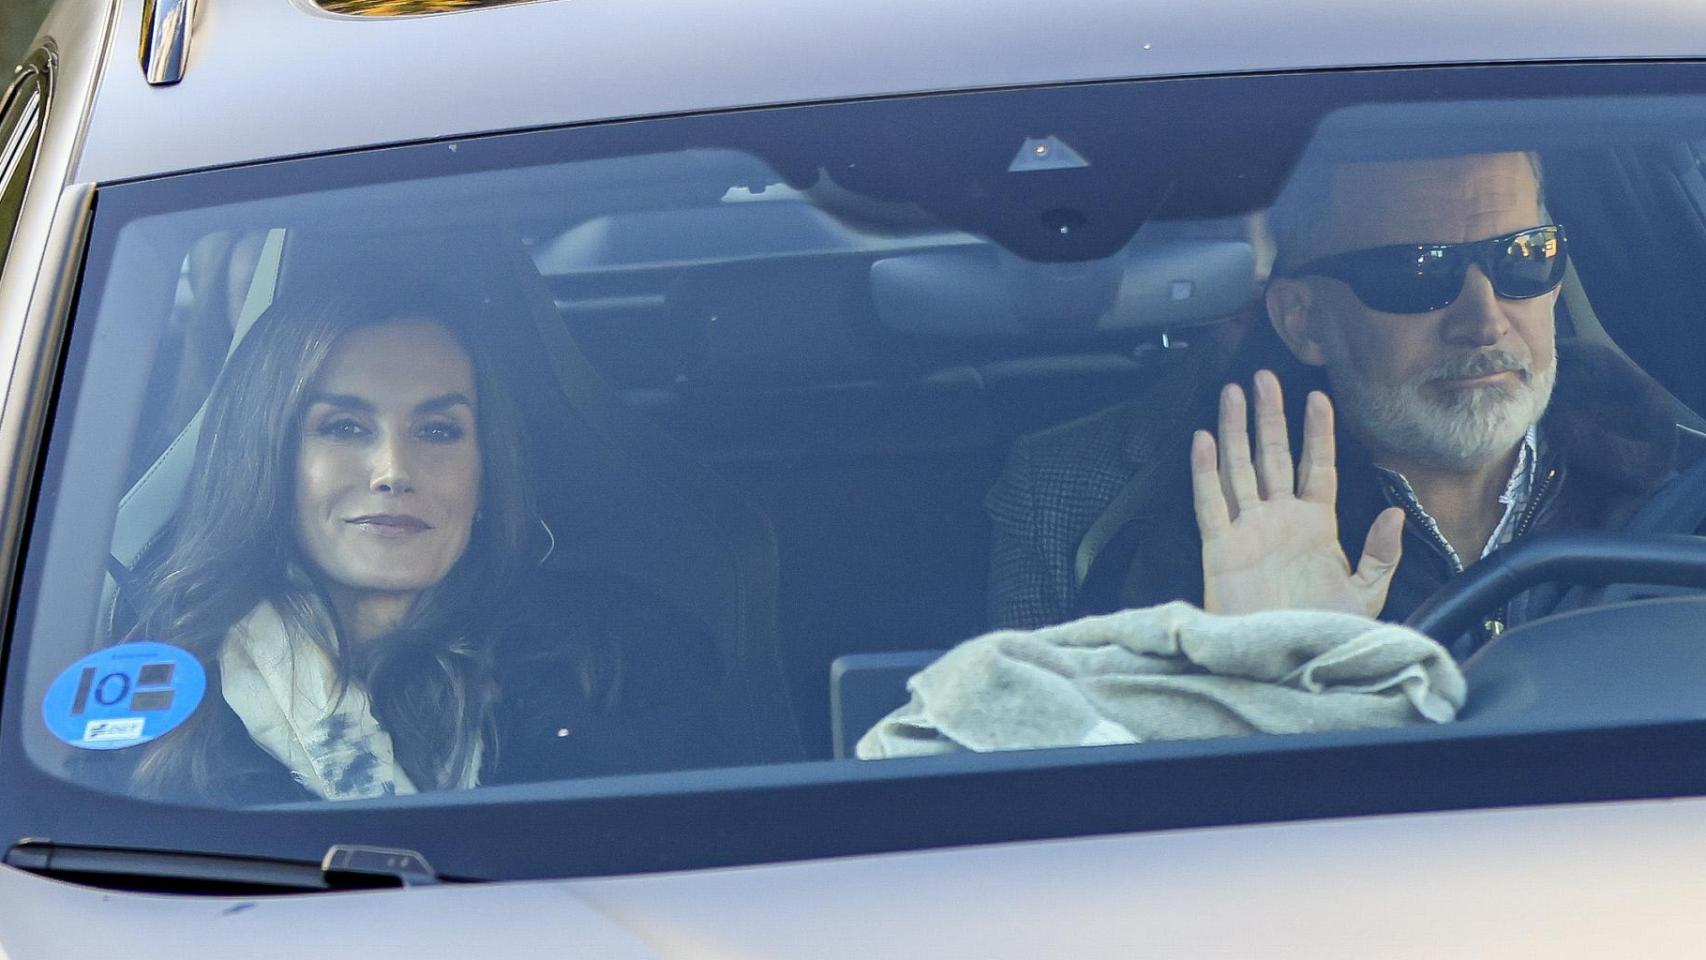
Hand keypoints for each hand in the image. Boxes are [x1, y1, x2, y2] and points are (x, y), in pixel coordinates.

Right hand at [1190, 369, 1404, 617]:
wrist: (1286, 663)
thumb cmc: (1324, 632)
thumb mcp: (1366, 595)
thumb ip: (1380, 553)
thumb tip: (1395, 511)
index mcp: (1316, 526)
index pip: (1316, 466)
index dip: (1317, 432)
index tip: (1317, 397)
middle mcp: (1279, 521)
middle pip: (1273, 456)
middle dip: (1269, 416)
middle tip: (1264, 378)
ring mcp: (1248, 531)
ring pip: (1239, 468)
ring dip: (1235, 430)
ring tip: (1233, 394)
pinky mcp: (1220, 548)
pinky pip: (1211, 502)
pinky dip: (1205, 471)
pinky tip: (1204, 440)